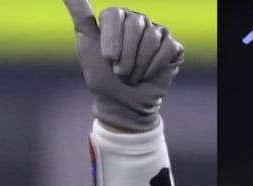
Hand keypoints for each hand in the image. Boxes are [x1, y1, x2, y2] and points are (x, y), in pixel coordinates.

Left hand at [62, 0, 183, 132]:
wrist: (122, 104)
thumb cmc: (102, 75)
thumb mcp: (86, 44)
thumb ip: (79, 13)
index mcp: (117, 17)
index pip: (115, 14)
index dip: (111, 39)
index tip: (108, 59)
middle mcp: (138, 20)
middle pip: (135, 25)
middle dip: (126, 55)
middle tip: (120, 72)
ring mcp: (157, 33)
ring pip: (152, 39)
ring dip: (139, 65)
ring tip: (132, 76)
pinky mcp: (173, 48)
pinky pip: (167, 49)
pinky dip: (155, 66)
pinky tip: (147, 75)